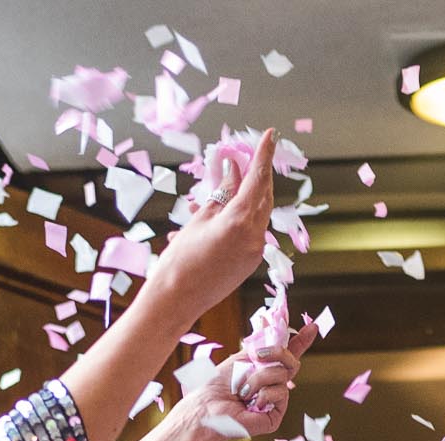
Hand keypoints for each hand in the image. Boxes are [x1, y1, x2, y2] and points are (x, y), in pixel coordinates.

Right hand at [146, 127, 279, 324]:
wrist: (176, 301)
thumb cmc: (180, 259)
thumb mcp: (199, 219)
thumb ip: (221, 194)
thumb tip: (233, 170)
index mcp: (240, 222)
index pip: (257, 179)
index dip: (263, 154)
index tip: (269, 134)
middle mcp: (255, 237)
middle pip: (263, 195)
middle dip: (256, 173)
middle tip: (246, 153)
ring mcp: (255, 252)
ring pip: (258, 212)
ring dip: (247, 193)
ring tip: (230, 177)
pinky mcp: (251, 262)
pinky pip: (251, 230)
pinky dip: (240, 214)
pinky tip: (223, 207)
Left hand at [184, 313, 313, 440]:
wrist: (208, 407)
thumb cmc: (216, 385)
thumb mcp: (240, 358)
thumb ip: (260, 347)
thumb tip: (272, 328)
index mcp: (263, 370)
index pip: (286, 355)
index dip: (300, 341)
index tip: (313, 327)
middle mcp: (271, 385)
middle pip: (292, 362)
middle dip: (277, 353)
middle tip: (258, 355)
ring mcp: (275, 400)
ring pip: (283, 377)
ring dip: (259, 379)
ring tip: (242, 391)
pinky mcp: (276, 415)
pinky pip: (281, 393)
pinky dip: (264, 394)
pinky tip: (251, 403)